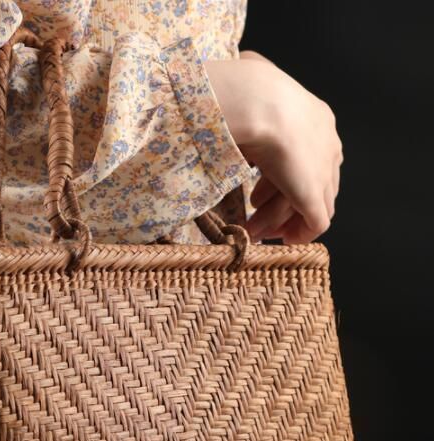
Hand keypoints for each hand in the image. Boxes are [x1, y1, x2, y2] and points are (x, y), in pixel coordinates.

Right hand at [204, 51, 342, 243]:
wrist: (259, 104)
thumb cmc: (246, 94)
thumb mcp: (254, 91)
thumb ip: (256, 97)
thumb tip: (244, 68)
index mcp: (317, 118)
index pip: (313, 158)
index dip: (287, 179)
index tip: (260, 195)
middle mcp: (327, 144)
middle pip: (314, 183)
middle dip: (285, 204)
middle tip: (260, 219)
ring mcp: (323, 170)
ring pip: (308, 204)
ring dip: (278, 221)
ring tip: (255, 230)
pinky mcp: (314, 193)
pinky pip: (316, 223)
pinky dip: (300, 234)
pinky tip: (283, 241)